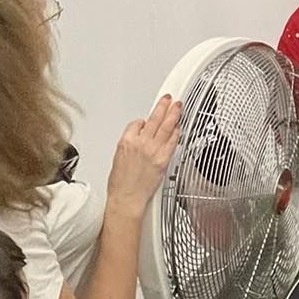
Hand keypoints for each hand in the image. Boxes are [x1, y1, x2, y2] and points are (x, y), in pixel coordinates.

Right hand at [106, 95, 181, 218]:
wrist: (127, 198)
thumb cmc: (121, 183)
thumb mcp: (119, 157)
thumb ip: (131, 144)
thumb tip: (139, 138)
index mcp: (126, 141)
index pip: (137, 123)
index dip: (143, 122)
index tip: (148, 122)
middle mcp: (141, 143)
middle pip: (154, 119)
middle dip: (162, 106)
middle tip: (167, 99)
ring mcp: (153, 150)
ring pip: (165, 126)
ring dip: (173, 114)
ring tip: (177, 106)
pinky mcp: (163, 159)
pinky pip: (172, 141)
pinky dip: (176, 133)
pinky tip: (179, 128)